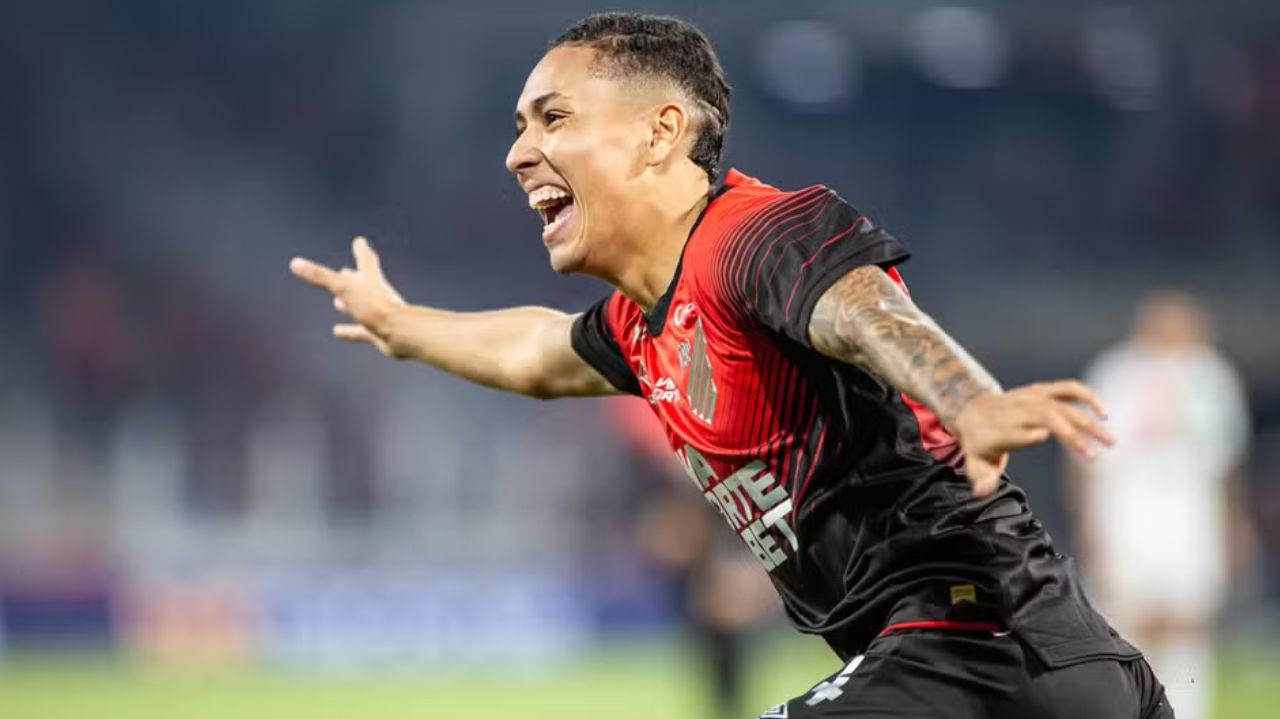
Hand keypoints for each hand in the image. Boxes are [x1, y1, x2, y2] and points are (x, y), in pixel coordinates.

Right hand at [290, 237, 406, 356]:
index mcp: (372, 280)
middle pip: (364, 283)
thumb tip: (295, 263)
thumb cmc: (377, 308)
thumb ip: (321, 277)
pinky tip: (338, 331)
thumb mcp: (344, 289)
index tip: (360, 242)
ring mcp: (378, 315)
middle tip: (347, 271)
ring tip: (336, 303)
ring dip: (349, 304)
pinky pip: (360, 331)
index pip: (366, 260)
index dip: (362, 251)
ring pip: (360, 307)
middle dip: (355, 277)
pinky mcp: (378, 334)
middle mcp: (377, 296)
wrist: (402, 335)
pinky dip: (349, 330)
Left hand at [953, 381, 1113, 496]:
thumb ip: (981, 479)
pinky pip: (1067, 388)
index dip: (1025, 434)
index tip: (1043, 436)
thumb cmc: (980, 444)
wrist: (973, 410)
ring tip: (1108, 439)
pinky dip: (1086, 396)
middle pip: (1044, 417)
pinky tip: (1103, 412)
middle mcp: (1014, 412)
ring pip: (1061, 405)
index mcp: (997, 432)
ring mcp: (1029, 398)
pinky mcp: (1041, 390)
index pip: (1011, 432)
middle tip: (1093, 454)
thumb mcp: (975, 464)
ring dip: (1086, 421)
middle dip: (1070, 433)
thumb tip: (981, 492)